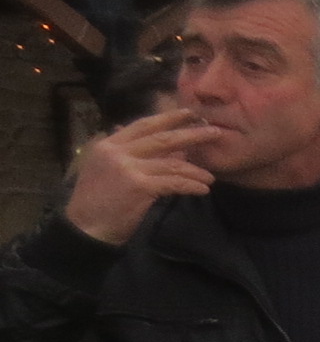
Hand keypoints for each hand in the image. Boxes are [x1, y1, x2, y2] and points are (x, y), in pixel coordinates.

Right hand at [62, 110, 215, 245]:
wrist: (84, 228)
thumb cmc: (97, 202)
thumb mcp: (105, 170)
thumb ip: (130, 155)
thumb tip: (168, 147)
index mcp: (108, 145)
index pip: (143, 125)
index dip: (168, 118)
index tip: (190, 113)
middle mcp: (117, 152)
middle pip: (162, 138)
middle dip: (191, 134)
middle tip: (215, 131)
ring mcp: (128, 168)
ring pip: (172, 163)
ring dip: (195, 170)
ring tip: (210, 177)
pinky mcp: (139, 186)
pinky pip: (174, 182)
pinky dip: (191, 185)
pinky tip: (203, 189)